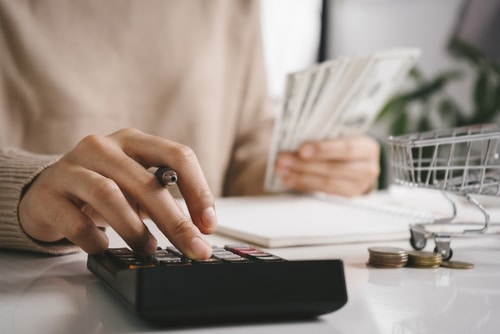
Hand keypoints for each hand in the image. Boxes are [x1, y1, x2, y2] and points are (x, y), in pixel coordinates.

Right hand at [19, 128, 216, 258]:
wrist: (45, 191)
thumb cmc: (101, 188)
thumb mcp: (135, 185)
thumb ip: (163, 199)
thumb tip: (198, 232)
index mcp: (133, 141)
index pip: (177, 156)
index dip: (199, 191)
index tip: (208, 224)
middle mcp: (103, 148)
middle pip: (146, 182)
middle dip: (175, 221)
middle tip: (193, 248)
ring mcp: (72, 168)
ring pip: (109, 195)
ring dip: (135, 229)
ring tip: (148, 248)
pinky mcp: (48, 195)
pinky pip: (75, 221)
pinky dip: (95, 239)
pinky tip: (104, 246)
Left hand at [274, 136, 379, 195]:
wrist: (358, 163)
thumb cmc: (344, 145)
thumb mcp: (341, 136)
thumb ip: (326, 135)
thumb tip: (296, 135)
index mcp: (366, 148)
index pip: (345, 148)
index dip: (323, 149)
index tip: (301, 149)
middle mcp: (367, 168)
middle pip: (333, 168)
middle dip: (304, 164)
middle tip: (283, 160)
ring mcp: (358, 186)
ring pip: (326, 183)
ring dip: (300, 177)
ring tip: (282, 170)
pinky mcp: (346, 197)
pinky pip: (322, 192)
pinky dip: (303, 185)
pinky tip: (289, 180)